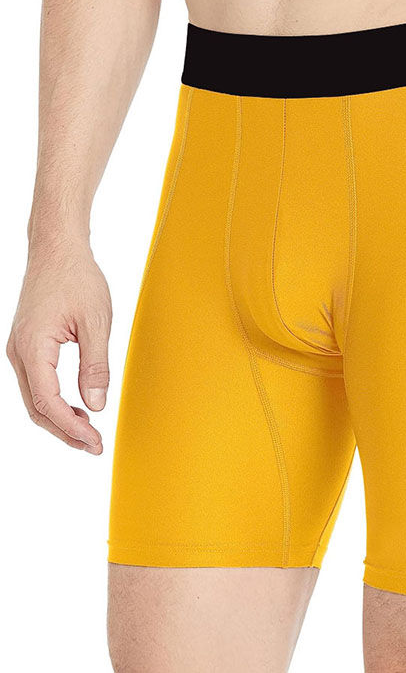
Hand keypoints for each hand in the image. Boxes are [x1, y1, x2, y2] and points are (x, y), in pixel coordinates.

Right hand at [7, 239, 111, 454]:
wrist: (58, 250)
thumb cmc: (77, 279)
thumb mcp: (96, 323)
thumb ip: (95, 367)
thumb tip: (96, 406)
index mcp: (32, 348)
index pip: (48, 402)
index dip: (71, 427)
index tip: (95, 440)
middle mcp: (19, 352)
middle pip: (37, 407)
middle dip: (65, 431)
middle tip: (94, 446)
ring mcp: (20, 349)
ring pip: (35, 398)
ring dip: (59, 419)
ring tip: (87, 433)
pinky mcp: (27, 345)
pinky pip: (37, 383)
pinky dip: (54, 401)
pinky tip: (76, 408)